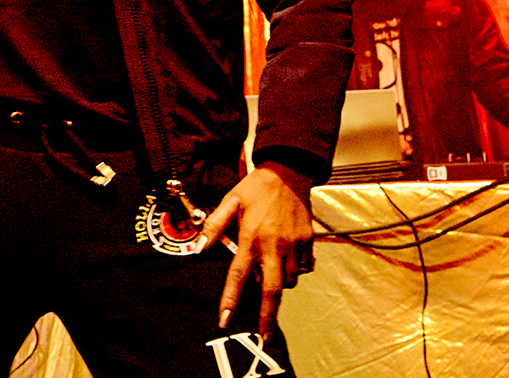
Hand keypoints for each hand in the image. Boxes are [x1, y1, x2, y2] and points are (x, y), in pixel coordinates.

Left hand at [196, 162, 312, 338]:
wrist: (289, 171)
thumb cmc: (256, 187)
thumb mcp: (231, 200)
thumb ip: (215, 224)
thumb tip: (199, 248)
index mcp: (251, 237)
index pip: (238, 275)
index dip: (230, 299)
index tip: (224, 320)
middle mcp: (273, 246)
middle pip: (271, 291)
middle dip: (267, 317)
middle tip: (266, 337)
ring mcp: (294, 246)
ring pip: (288, 280)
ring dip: (279, 284)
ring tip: (271, 271)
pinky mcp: (309, 243)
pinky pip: (303, 267)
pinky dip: (296, 270)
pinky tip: (287, 258)